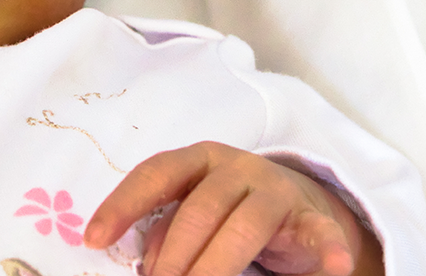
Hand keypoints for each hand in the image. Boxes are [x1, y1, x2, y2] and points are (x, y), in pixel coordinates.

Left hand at [83, 141, 382, 275]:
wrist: (298, 204)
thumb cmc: (227, 211)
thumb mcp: (190, 214)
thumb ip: (164, 233)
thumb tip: (144, 267)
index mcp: (198, 161)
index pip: (156, 174)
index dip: (124, 204)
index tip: (92, 239)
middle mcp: (237, 168)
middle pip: (199, 208)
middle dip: (174, 256)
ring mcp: (277, 191)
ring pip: (245, 225)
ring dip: (219, 264)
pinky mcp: (313, 218)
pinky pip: (319, 232)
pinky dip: (326, 250)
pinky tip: (332, 269)